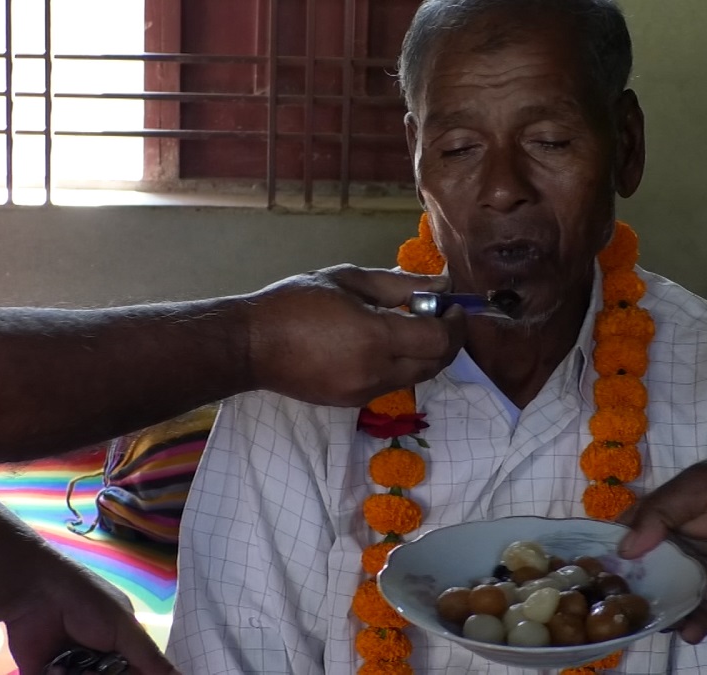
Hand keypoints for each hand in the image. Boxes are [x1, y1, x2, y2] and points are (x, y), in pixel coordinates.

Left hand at [0, 563, 176, 674]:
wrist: (36, 592)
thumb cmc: (88, 602)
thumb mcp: (125, 628)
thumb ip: (152, 660)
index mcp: (122, 646)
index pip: (139, 673)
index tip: (127, 671)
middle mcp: (99, 659)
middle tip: (98, 667)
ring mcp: (72, 668)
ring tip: (73, 665)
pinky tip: (56, 667)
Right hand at [245, 264, 466, 406]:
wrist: (251, 347)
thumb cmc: (295, 303)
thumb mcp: (348, 280)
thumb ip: (398, 285)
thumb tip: (439, 287)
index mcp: (376, 337)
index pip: (438, 339)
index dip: (455, 323)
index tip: (454, 306)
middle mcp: (377, 371)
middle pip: (435, 364)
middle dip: (449, 341)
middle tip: (444, 317)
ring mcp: (365, 392)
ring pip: (417, 377)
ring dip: (427, 355)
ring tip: (415, 327)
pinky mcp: (353, 403)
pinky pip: (393, 384)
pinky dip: (403, 365)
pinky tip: (388, 344)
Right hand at [615, 459, 706, 643]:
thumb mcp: (702, 485)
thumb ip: (662, 510)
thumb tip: (624, 548)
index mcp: (661, 523)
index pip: (621, 541)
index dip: (602, 555)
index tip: (584, 571)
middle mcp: (671, 557)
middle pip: (634, 581)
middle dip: (620, 595)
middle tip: (609, 607)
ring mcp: (695, 585)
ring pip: (660, 607)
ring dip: (651, 616)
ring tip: (648, 620)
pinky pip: (695, 625)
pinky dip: (687, 630)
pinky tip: (691, 627)